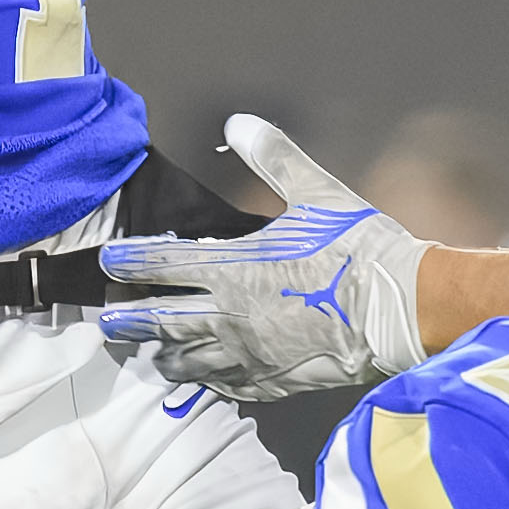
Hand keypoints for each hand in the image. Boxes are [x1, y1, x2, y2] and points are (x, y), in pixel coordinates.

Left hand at [97, 114, 428, 396]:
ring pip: (190, 362)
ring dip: (167, 356)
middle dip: (131, 322)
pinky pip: (230, 386)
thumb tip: (238, 122)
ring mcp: (251, 355)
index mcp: (233, 269)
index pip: (162, 266)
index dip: (130, 264)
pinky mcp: (277, 380)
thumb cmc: (359, 249)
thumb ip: (272, 158)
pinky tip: (210, 379)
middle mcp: (231, 317)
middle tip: (108, 324)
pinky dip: (212, 381)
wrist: (400, 309)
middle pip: (163, 322)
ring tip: (154, 355)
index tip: (109, 263)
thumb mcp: (316, 192)